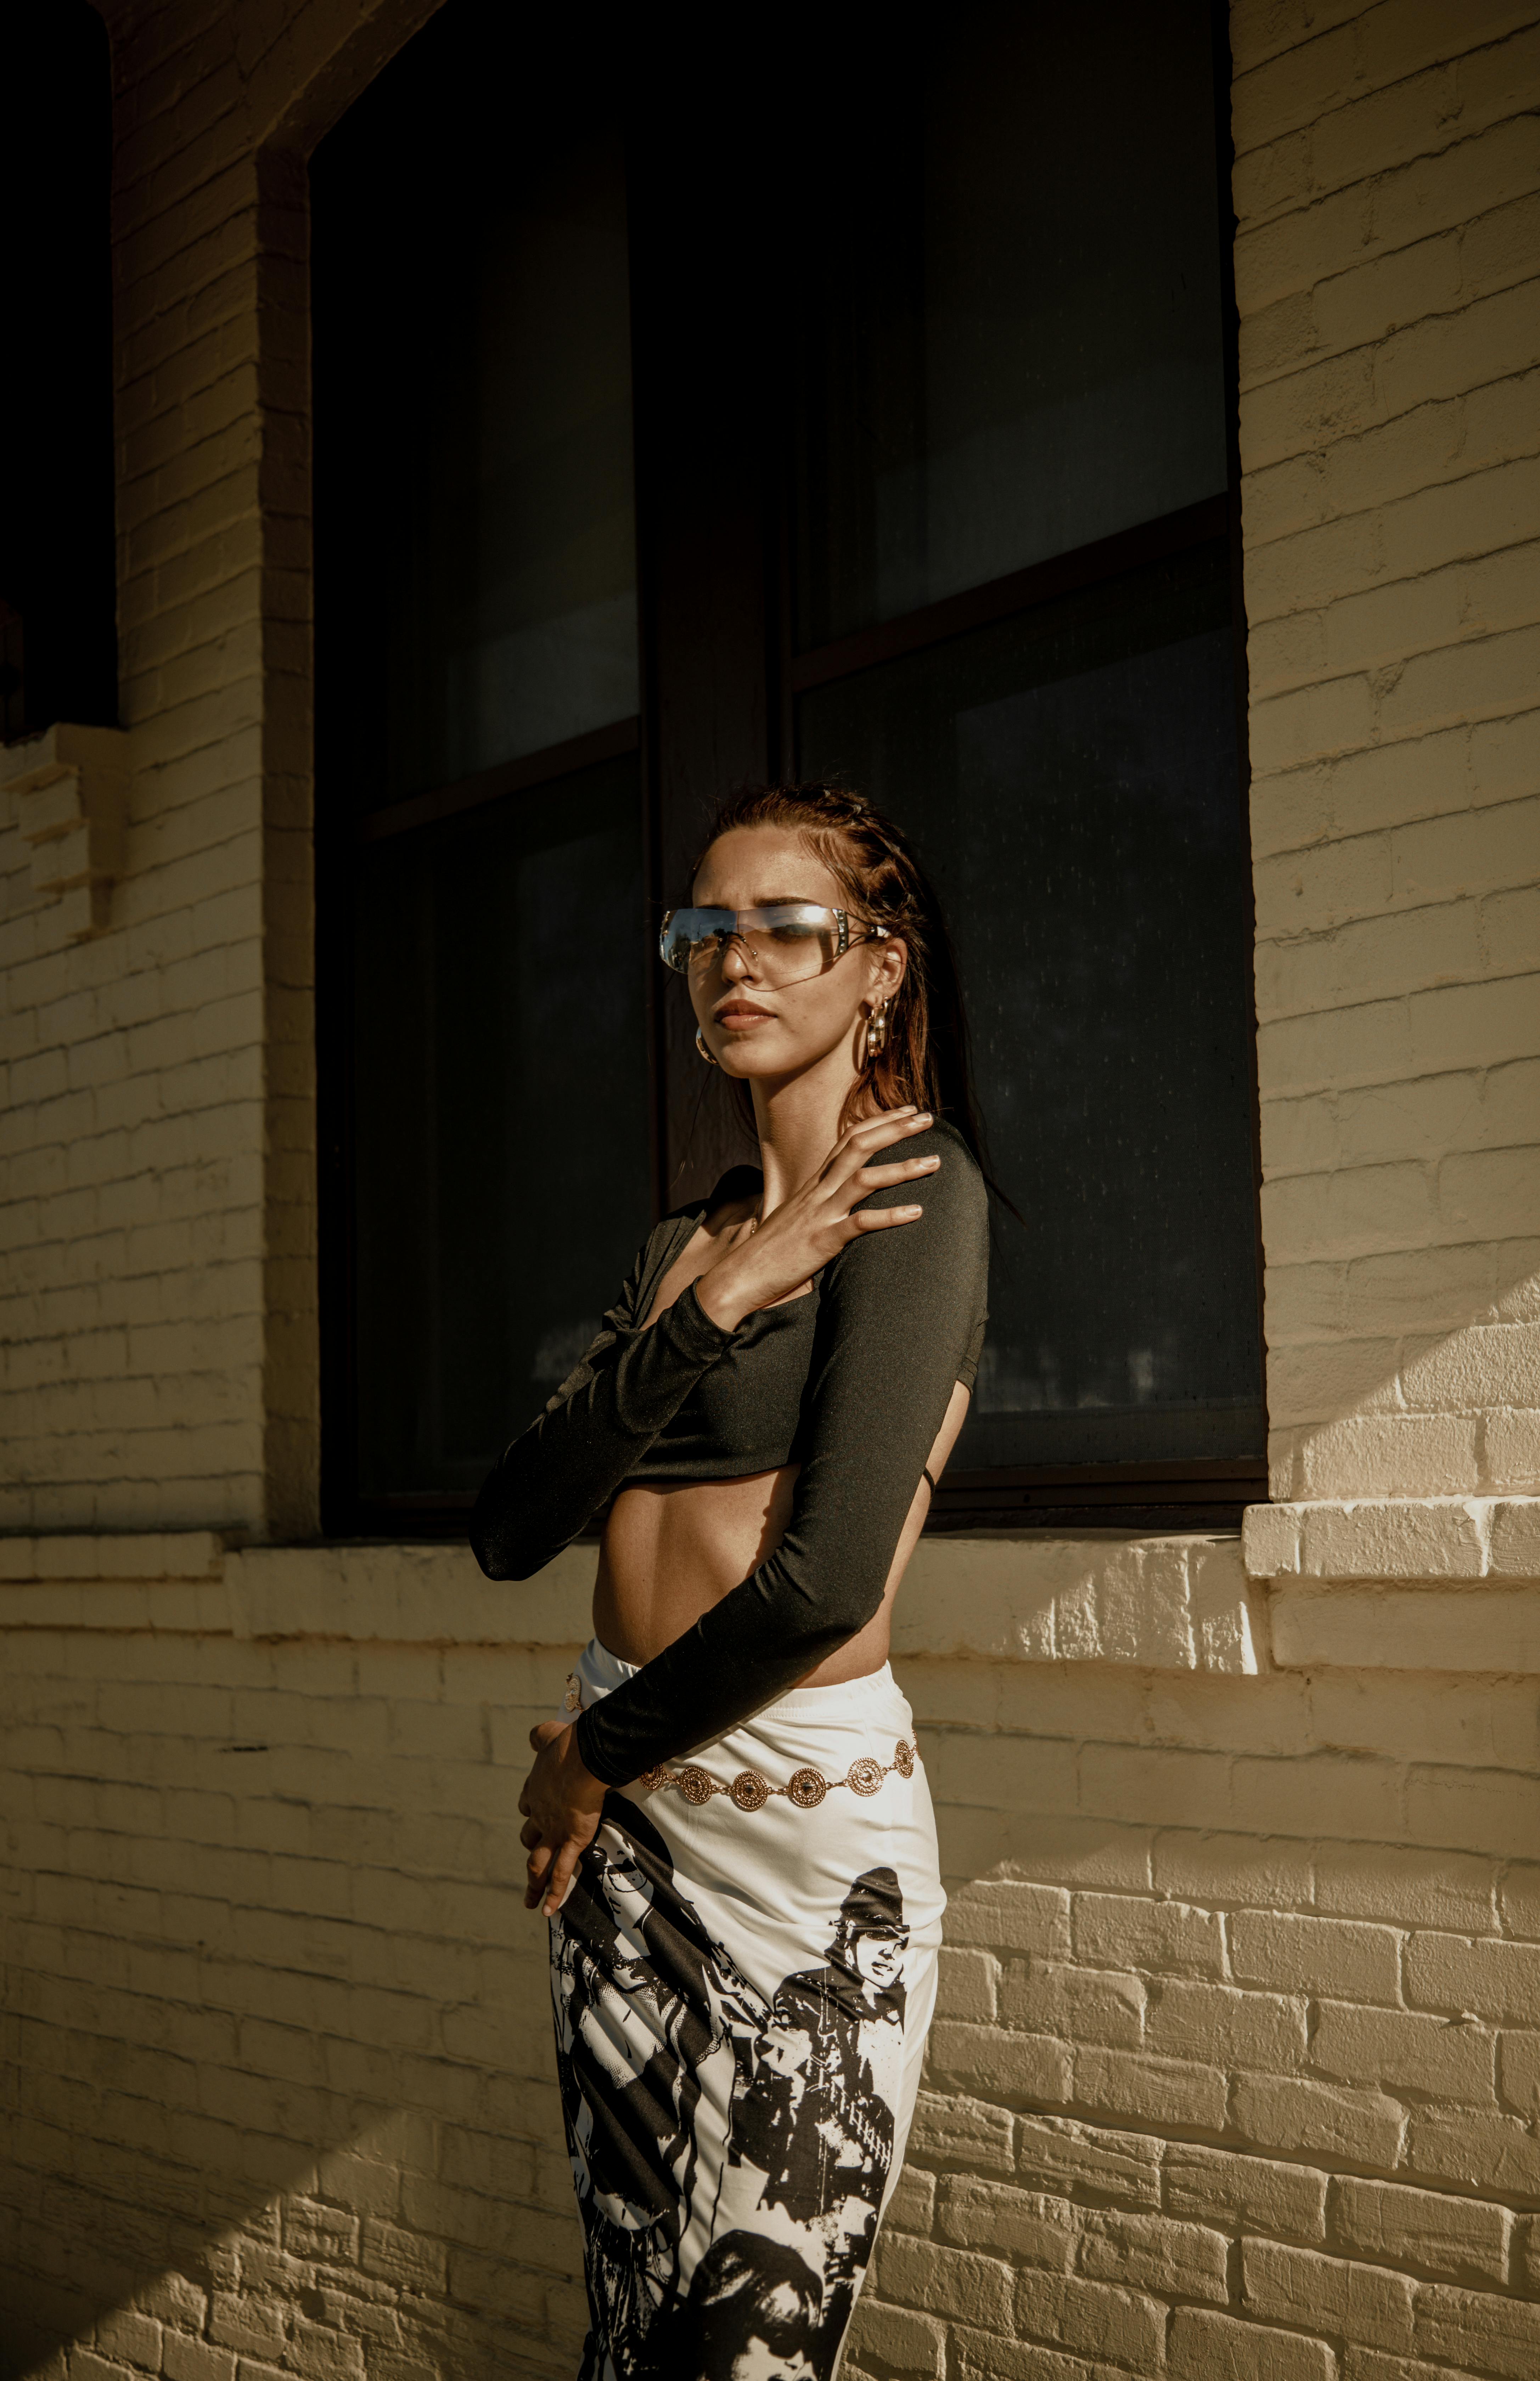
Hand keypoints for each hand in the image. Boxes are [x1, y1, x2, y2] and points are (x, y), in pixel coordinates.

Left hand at [519, 1720, 607, 1914]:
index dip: (531, 1811)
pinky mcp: (572, 1841)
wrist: (581, 1758)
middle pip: (531, 1838)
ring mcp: (554, 1831)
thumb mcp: (549, 1734)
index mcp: (536, 1789)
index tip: (534, 1813)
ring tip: (529, 1901)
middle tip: (532, 1865)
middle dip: (532, 1850)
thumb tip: (535, 1735)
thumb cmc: (570, 1744)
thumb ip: (540, 1736)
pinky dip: (554, 1894)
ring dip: (533, 1883)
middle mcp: (540, 1814)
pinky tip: (548, 1911)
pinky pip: (562, 1873)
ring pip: (538, 1863)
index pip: (528, 1805)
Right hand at [695, 1107, 939, 1333]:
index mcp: (814, 1182)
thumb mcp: (800, 1216)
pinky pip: (861, 1223)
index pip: (848, 1138)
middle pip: (859, 1146)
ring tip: (935, 1162)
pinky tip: (917, 1212)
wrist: (740, 1275)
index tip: (907, 1110)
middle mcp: (818, 1190)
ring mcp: (820, 1213)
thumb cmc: (772, 1250)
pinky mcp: (823, 1240)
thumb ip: (823, 1201)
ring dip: (902, 1168)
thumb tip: (845, 1195)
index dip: (879, 1121)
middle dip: (895, 1129)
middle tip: (928, 1119)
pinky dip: (890, 1216)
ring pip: (864, 1179)